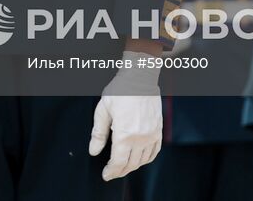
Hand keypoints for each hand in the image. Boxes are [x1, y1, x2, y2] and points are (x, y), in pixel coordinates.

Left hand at [88, 51, 161, 180]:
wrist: (140, 77)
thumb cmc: (120, 91)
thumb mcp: (103, 110)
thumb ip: (98, 133)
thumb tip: (94, 151)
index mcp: (125, 134)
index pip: (118, 162)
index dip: (111, 171)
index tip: (105, 175)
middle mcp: (140, 138)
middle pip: (130, 164)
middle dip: (120, 171)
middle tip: (112, 173)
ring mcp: (152, 135)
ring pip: (142, 160)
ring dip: (132, 166)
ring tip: (123, 166)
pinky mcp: (158, 130)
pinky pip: (154, 152)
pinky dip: (146, 159)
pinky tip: (139, 158)